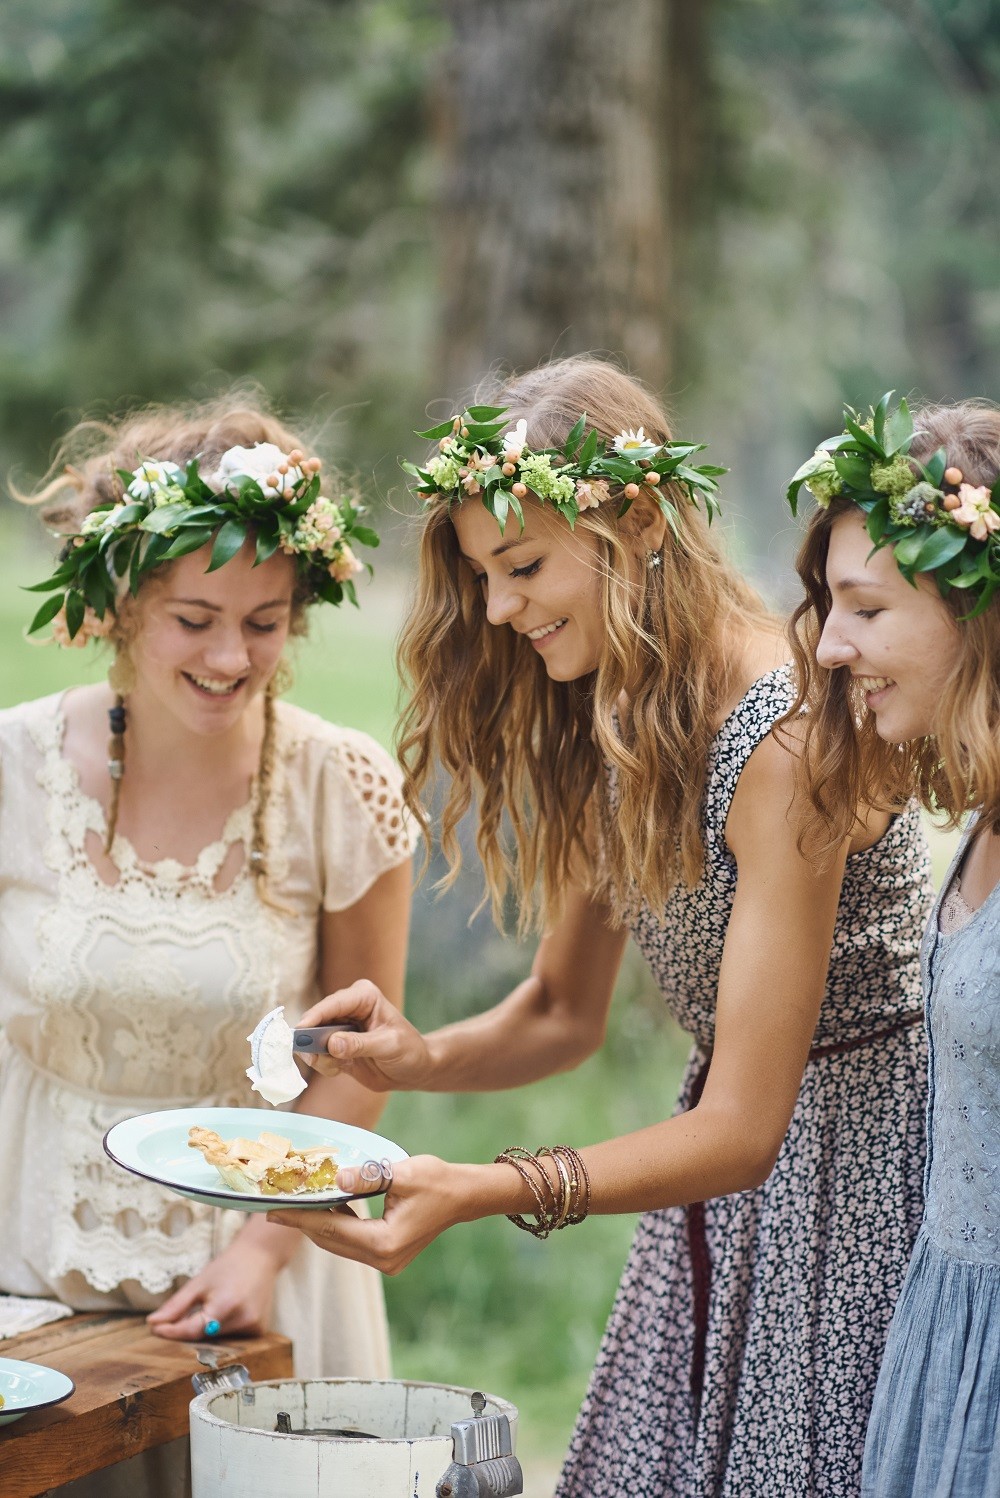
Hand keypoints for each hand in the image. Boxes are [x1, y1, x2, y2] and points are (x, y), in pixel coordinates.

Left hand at [146, 1232, 287, 1340]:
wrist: (260, 1256)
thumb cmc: (228, 1266)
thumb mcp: (199, 1282)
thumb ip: (176, 1306)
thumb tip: (153, 1323)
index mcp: (226, 1306)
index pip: (192, 1331)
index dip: (172, 1332)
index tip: (154, 1329)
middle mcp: (243, 1319)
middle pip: (205, 1337)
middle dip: (190, 1329)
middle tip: (181, 1316)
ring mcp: (254, 1327)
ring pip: (218, 1339)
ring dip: (208, 1329)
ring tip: (215, 1304)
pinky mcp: (259, 1330)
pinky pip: (232, 1337)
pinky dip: (224, 1329)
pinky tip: (229, 1310)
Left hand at [268, 1155, 478, 1274]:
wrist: (463, 1196)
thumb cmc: (437, 1181)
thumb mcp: (402, 1173)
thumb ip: (366, 1177)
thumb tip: (334, 1176)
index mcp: (384, 1242)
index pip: (331, 1229)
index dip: (300, 1219)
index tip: (274, 1210)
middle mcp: (383, 1259)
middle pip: (331, 1241)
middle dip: (303, 1224)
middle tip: (276, 1207)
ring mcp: (386, 1261)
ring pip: (339, 1244)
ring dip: (318, 1225)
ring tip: (295, 1206)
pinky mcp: (387, 1256)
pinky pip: (352, 1242)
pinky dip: (336, 1226)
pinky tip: (327, 1207)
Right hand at [297, 980, 433, 1091]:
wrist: (414, 1070)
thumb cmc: (409, 1051)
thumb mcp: (389, 1046)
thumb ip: (360, 1044)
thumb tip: (332, 1044)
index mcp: (364, 996)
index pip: (333, 1004)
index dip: (314, 1016)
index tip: (300, 1031)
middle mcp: (348, 1008)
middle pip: (317, 1020)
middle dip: (313, 1040)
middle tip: (316, 1058)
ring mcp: (340, 1027)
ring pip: (314, 1039)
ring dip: (320, 1056)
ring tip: (338, 1066)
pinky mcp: (335, 1046)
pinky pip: (319, 1055)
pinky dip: (324, 1065)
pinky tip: (341, 1070)